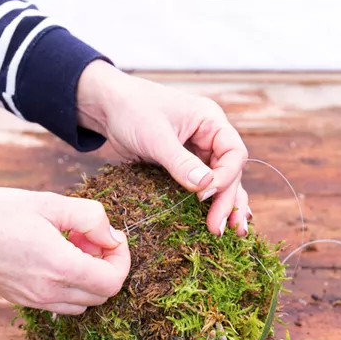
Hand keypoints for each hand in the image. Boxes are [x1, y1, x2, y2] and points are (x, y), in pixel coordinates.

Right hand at [0, 187, 130, 314]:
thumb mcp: (48, 202)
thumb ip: (89, 217)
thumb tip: (113, 235)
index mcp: (59, 266)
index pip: (112, 281)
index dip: (122, 259)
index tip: (112, 237)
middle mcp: (49, 291)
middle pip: (102, 295)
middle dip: (108, 266)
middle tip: (91, 238)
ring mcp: (35, 300)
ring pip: (84, 303)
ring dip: (90, 278)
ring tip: (73, 247)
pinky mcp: (23, 300)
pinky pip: (62, 303)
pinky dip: (71, 285)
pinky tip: (57, 257)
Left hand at [77, 61, 251, 236]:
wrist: (106, 106)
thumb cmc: (131, 109)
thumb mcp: (155, 136)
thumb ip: (180, 162)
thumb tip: (205, 186)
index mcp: (210, 121)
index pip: (233, 153)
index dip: (225, 177)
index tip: (205, 195)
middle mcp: (210, 137)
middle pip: (230, 172)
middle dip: (226, 200)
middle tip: (217, 229)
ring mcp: (198, 152)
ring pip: (220, 182)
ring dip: (225, 206)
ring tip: (233, 233)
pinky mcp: (182, 165)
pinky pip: (201, 186)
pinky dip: (208, 203)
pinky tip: (215, 220)